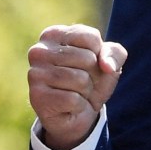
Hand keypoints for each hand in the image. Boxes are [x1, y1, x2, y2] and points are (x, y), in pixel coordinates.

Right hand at [27, 23, 126, 149]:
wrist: (77, 115)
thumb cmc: (90, 81)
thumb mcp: (108, 62)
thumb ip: (115, 54)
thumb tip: (108, 66)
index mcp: (54, 34)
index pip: (91, 37)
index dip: (99, 55)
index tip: (88, 64)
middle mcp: (39, 50)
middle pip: (87, 58)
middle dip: (93, 75)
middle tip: (82, 83)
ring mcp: (35, 73)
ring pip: (80, 79)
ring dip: (86, 91)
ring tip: (76, 93)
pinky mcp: (36, 96)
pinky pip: (73, 99)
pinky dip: (78, 105)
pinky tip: (68, 106)